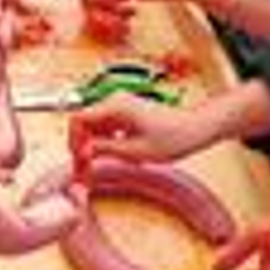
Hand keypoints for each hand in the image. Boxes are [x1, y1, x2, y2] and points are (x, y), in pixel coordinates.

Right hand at [68, 91, 218, 162]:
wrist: (196, 128)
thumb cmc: (173, 137)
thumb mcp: (135, 151)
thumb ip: (105, 150)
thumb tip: (83, 153)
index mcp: (114, 106)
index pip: (78, 119)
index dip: (73, 140)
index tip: (77, 157)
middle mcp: (114, 101)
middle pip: (84, 123)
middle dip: (81, 145)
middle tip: (83, 168)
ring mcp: (120, 106)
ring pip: (94, 126)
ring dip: (91, 145)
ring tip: (94, 166)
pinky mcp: (126, 113)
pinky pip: (105, 126)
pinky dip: (103, 141)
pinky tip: (110, 156)